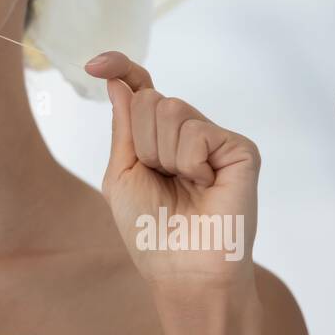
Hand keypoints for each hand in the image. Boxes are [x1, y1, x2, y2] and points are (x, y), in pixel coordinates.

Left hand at [85, 52, 258, 291]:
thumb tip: (118, 82)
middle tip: (161, 178)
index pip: (141, 88)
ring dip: (163, 154)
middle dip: (142, 142)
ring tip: (183, 185)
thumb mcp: (122, 174)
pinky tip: (204, 185)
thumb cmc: (150, 230)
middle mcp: (188, 132)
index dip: (121, 68)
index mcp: (158, 137)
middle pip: (149, 99)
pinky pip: (197, 131)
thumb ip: (123, 127)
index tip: (94, 64)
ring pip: (171, 110)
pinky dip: (189, 162)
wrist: (182, 270)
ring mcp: (215, 138)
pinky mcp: (239, 149)